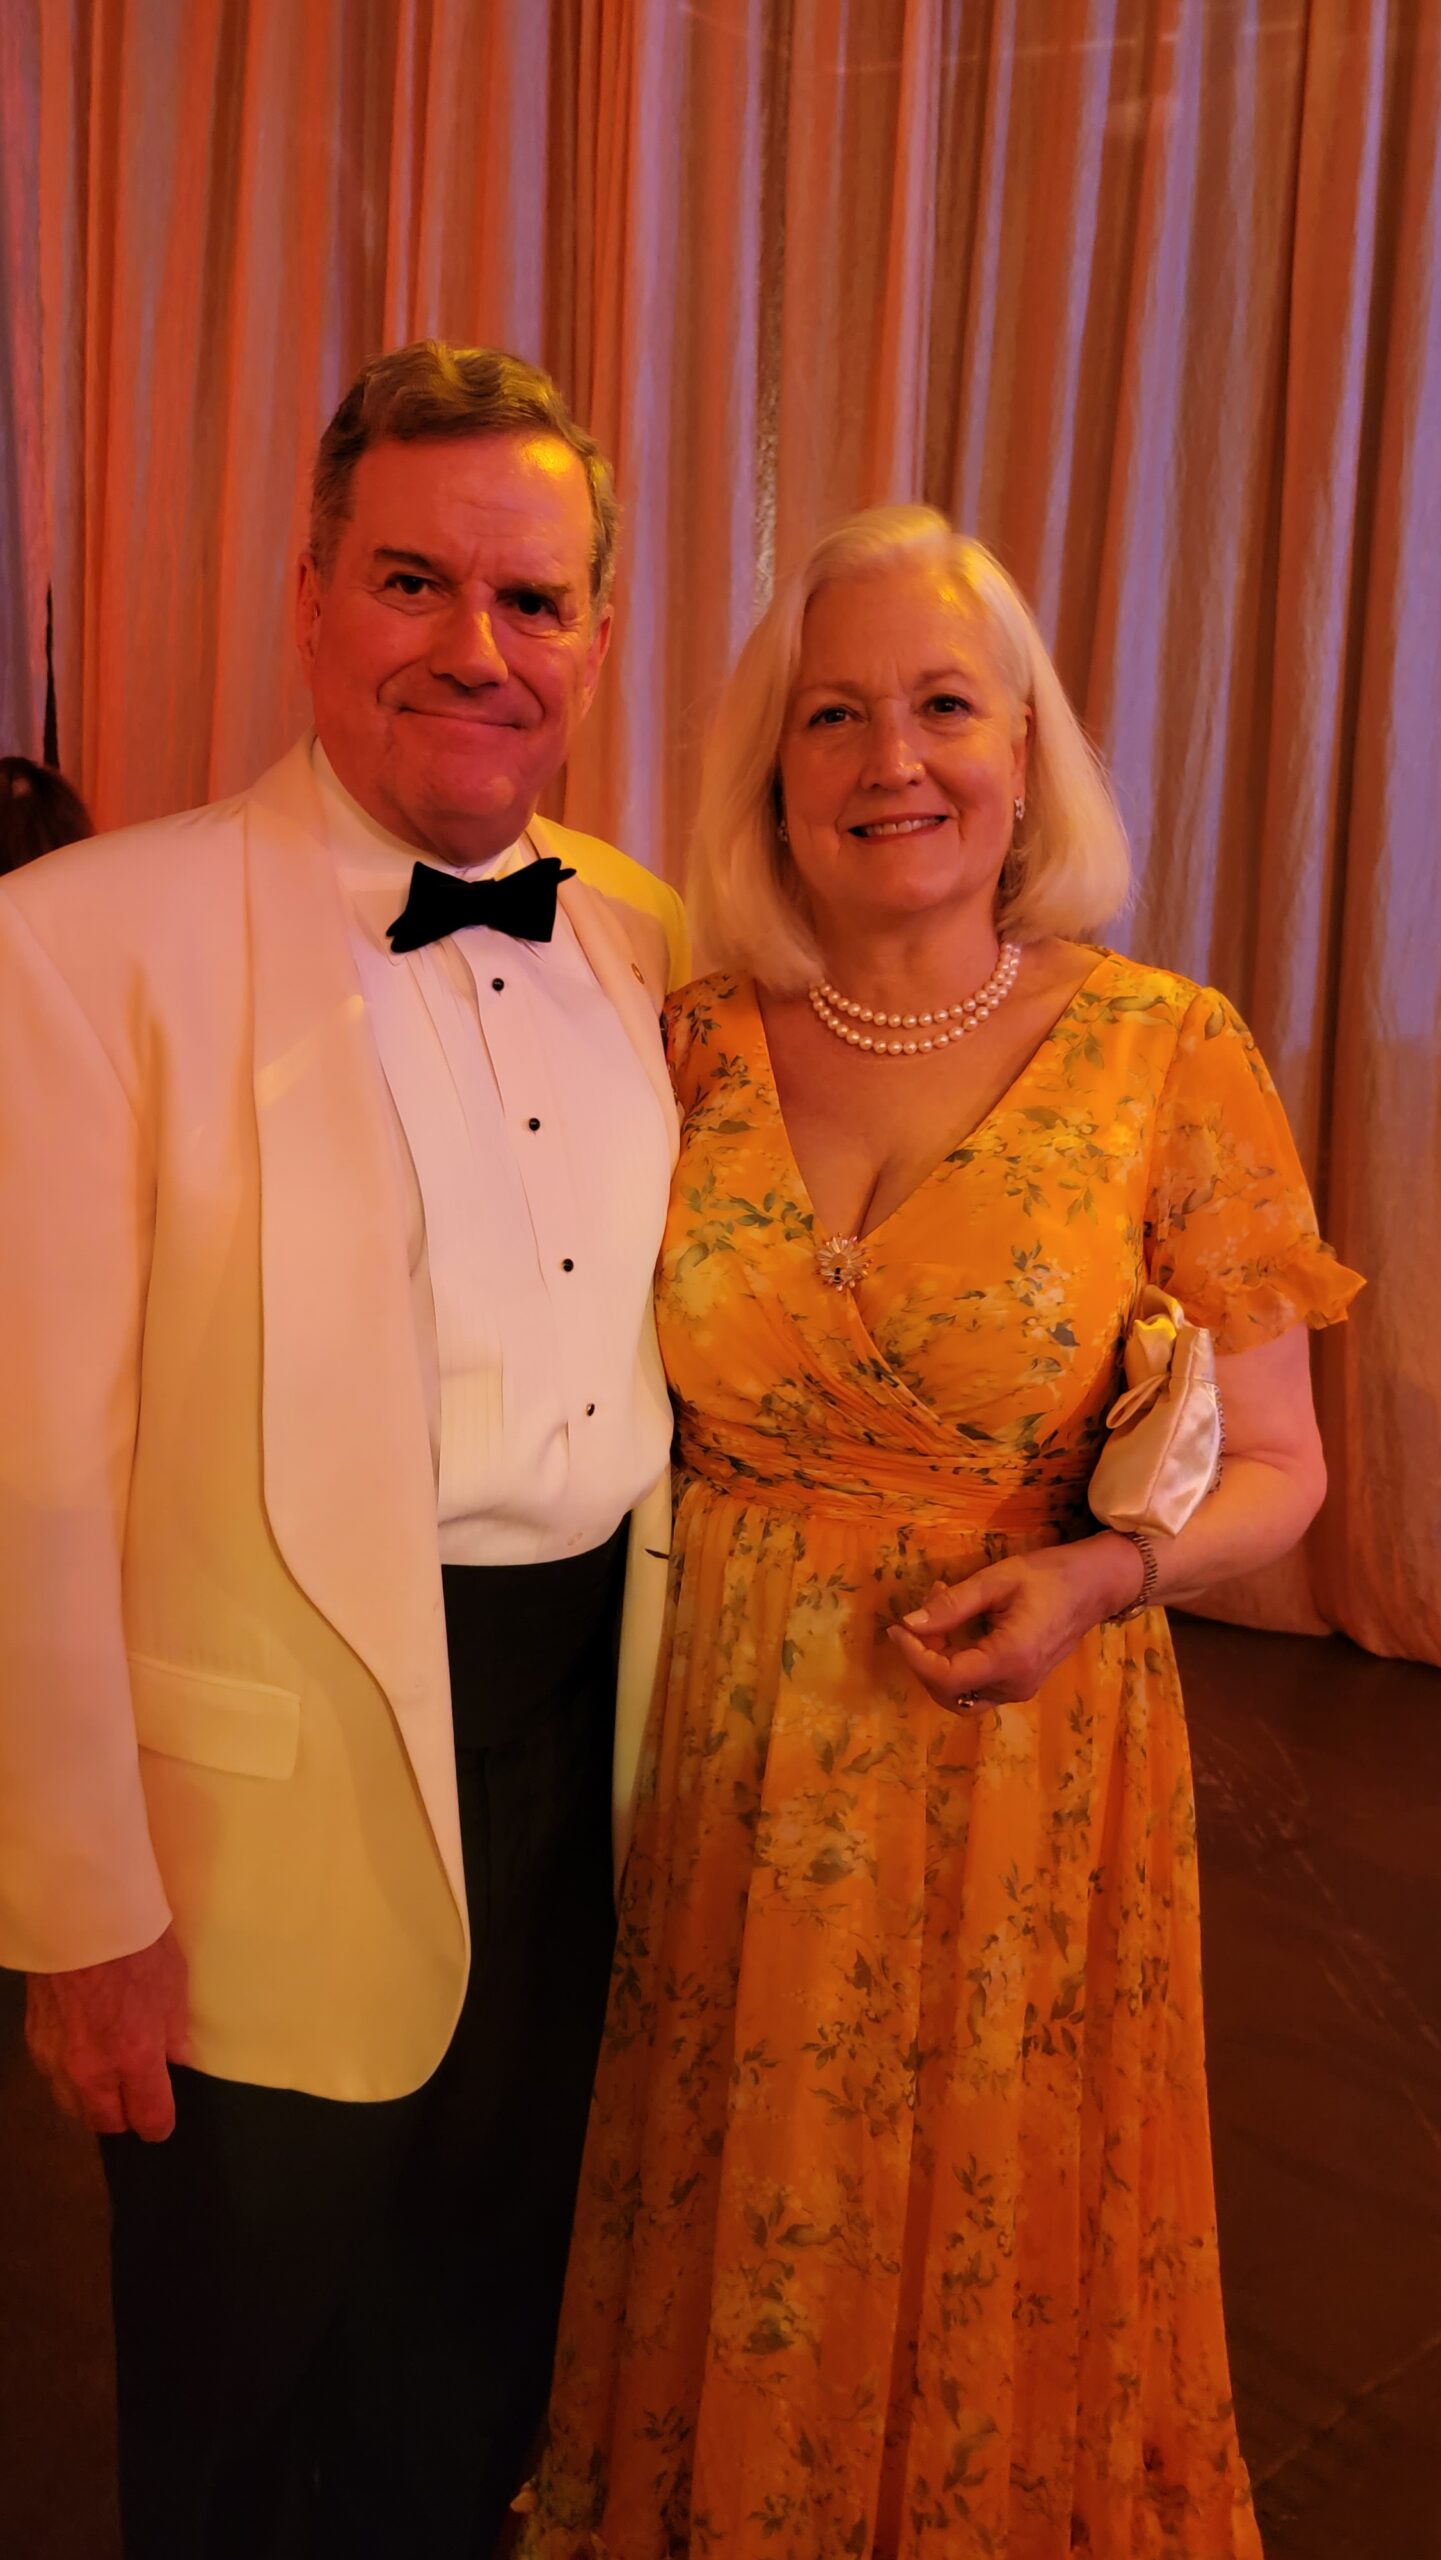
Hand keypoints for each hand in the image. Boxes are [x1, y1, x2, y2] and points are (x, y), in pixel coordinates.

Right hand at [25, 1925, 188, 2140]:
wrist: (77, 1912)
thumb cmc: (135, 1943)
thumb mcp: (172, 1985)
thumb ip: (173, 2032)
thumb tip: (175, 2062)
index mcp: (133, 2056)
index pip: (148, 2118)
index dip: (160, 2123)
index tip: (163, 2118)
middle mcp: (91, 2069)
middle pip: (105, 2123)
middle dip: (124, 2116)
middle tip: (136, 2096)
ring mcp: (56, 2058)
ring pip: (72, 2106)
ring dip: (92, 2100)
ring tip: (107, 2077)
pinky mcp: (33, 2042)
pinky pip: (52, 2078)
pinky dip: (68, 2076)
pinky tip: (82, 2051)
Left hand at [887, 1536, 1144, 1711]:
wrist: (1094, 1586)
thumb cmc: (1048, 1576)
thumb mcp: (995, 1581)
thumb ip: (950, 1605)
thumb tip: (908, 1625)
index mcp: (1010, 1659)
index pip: (945, 1677)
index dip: (913, 1656)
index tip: (898, 1628)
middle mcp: (1015, 1685)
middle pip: (949, 1693)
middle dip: (923, 1661)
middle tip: (917, 1620)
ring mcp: (1020, 1689)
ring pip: (960, 1695)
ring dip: (938, 1664)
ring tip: (936, 1620)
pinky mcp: (1021, 1684)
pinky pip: (977, 1686)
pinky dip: (957, 1665)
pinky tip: (956, 1630)